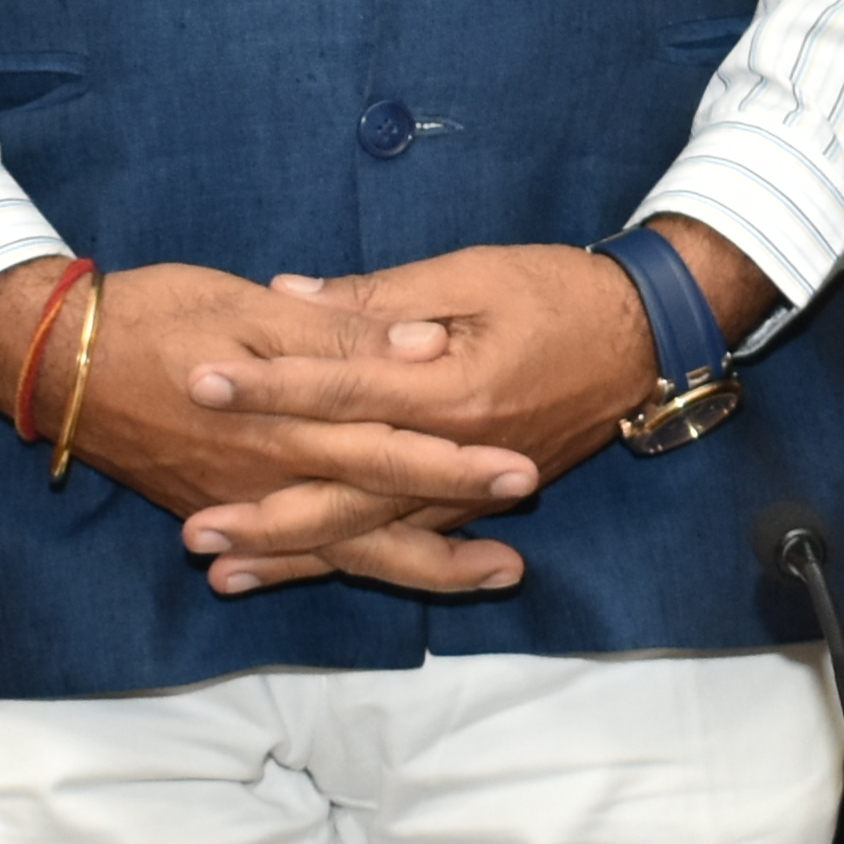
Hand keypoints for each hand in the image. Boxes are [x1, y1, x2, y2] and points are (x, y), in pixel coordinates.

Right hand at [0, 255, 530, 596]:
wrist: (51, 360)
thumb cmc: (155, 314)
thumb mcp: (251, 308)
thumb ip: (340, 335)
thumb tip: (423, 347)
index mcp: (291, 423)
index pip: (394, 451)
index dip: (459, 467)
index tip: (523, 475)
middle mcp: (270, 477)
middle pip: (376, 522)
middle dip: (450, 546)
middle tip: (516, 567)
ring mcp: (240, 501)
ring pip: (337, 550)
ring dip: (409, 568)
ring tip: (476, 578)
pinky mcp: (212, 505)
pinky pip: (286, 552)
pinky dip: (328, 571)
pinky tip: (360, 572)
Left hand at [162, 232, 759, 593]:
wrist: (650, 335)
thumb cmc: (561, 291)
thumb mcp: (471, 272)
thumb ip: (378, 296)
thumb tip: (291, 295)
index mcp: (455, 387)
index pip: (343, 389)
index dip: (269, 387)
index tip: (199, 384)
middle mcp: (461, 452)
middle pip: (348, 495)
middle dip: (267, 514)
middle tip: (194, 531)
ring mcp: (473, 487)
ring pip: (374, 536)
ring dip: (298, 556)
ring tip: (226, 571)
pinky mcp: (482, 498)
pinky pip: (410, 543)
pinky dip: (355, 561)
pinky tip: (302, 571)